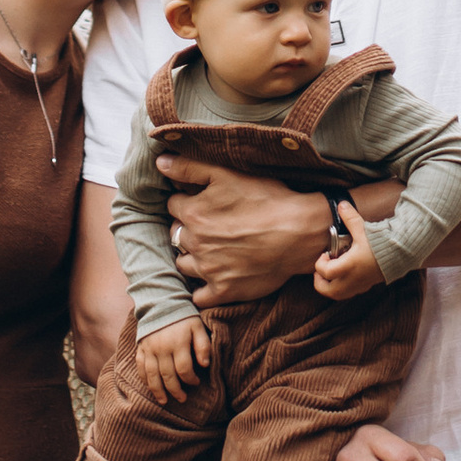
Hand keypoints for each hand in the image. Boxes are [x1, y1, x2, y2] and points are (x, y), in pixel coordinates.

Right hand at [136, 315, 211, 401]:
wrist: (161, 302)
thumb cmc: (183, 316)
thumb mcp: (198, 326)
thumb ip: (203, 345)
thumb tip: (205, 365)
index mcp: (177, 343)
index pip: (184, 369)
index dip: (191, 379)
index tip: (196, 382)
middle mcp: (161, 348)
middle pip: (168, 376)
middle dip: (175, 390)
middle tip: (182, 399)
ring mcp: (149, 349)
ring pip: (152, 375)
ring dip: (158, 390)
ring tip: (164, 401)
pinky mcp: (141, 348)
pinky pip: (140, 367)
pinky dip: (144, 379)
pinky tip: (150, 387)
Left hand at [157, 156, 331, 306]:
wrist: (300, 232)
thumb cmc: (267, 199)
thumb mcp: (228, 173)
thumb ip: (190, 167)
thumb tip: (160, 163)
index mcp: (193, 213)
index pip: (173, 205)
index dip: (187, 201)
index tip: (203, 202)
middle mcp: (195, 243)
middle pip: (176, 235)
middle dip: (187, 228)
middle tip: (209, 225)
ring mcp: (209, 270)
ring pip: (184, 264)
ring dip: (191, 256)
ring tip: (210, 249)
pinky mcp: (224, 291)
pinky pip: (199, 296)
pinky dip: (202, 288)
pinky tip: (212, 277)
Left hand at [313, 203, 382, 301]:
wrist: (402, 253)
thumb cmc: (381, 242)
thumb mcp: (363, 229)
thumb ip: (350, 218)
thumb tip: (341, 204)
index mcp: (350, 266)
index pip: (326, 272)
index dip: (320, 263)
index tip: (325, 254)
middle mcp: (353, 279)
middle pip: (328, 291)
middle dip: (320, 282)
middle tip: (321, 270)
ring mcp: (360, 285)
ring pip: (338, 295)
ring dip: (330, 286)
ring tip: (330, 274)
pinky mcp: (367, 286)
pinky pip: (349, 293)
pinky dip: (341, 287)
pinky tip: (345, 274)